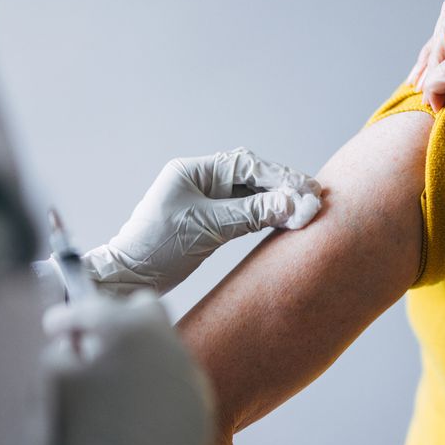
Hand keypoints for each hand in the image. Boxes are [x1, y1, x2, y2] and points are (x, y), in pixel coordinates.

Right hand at [42, 292, 212, 444]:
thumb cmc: (76, 434)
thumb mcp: (53, 378)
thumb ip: (62, 347)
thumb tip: (73, 342)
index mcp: (127, 329)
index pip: (93, 308)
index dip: (67, 319)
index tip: (57, 329)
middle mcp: (166, 344)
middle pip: (144, 308)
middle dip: (118, 318)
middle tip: (95, 344)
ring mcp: (190, 376)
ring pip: (167, 347)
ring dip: (142, 354)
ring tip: (116, 381)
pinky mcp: (201, 407)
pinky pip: (181, 383)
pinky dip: (161, 387)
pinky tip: (139, 408)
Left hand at [84, 147, 321, 295]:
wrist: (129, 278)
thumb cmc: (158, 249)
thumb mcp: (207, 228)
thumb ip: (250, 214)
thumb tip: (293, 205)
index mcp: (194, 170)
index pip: (247, 166)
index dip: (280, 177)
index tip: (307, 191)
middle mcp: (201, 179)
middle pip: (253, 176)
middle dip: (284, 187)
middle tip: (316, 198)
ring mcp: (205, 199)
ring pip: (251, 194)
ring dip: (278, 201)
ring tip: (308, 210)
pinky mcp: (209, 221)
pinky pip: (245, 212)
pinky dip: (266, 216)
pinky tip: (286, 221)